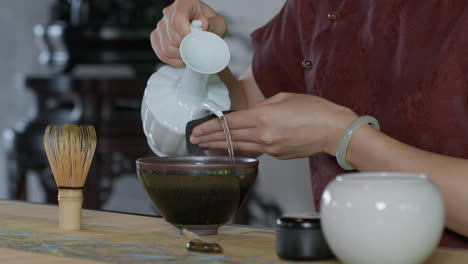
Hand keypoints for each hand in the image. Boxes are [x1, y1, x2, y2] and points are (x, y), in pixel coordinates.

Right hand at [151, 0, 226, 65]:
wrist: (205, 30)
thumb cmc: (211, 25)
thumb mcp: (218, 24)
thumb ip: (213, 25)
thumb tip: (203, 24)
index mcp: (184, 3)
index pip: (178, 20)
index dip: (186, 36)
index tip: (196, 43)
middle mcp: (170, 12)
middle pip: (172, 37)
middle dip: (186, 49)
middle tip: (196, 51)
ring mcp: (161, 24)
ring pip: (166, 47)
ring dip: (180, 57)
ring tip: (190, 55)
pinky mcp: (157, 36)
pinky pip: (161, 53)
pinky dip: (172, 60)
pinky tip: (181, 58)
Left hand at [190, 93, 357, 159]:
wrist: (334, 130)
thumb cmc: (314, 110)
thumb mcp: (284, 98)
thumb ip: (263, 106)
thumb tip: (250, 114)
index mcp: (264, 117)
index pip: (230, 123)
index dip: (211, 126)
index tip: (198, 129)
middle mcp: (264, 135)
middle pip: (231, 137)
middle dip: (210, 138)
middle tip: (194, 140)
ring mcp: (271, 148)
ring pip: (240, 147)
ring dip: (222, 147)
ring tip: (206, 147)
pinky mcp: (278, 156)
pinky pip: (256, 151)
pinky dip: (242, 148)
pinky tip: (233, 148)